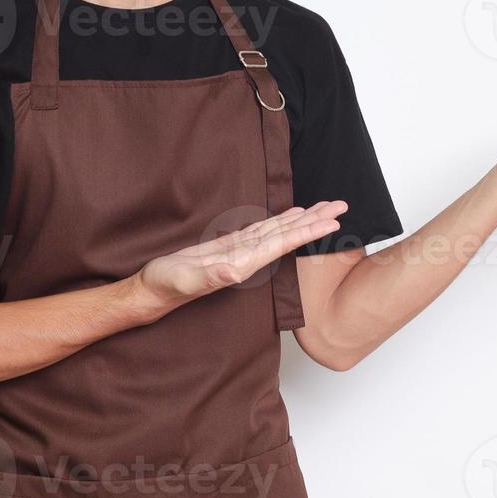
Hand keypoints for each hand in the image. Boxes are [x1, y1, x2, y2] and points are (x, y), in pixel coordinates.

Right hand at [134, 201, 345, 312]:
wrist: (154, 292)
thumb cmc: (167, 286)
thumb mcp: (186, 279)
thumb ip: (211, 277)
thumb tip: (234, 272)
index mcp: (244, 263)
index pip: (283, 244)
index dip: (308, 232)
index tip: (332, 222)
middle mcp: (248, 258)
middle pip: (289, 235)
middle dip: (315, 221)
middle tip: (342, 206)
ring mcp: (240, 252)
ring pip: (278, 231)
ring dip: (303, 219)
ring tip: (325, 207)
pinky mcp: (230, 246)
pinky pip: (262, 230)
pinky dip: (279, 221)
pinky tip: (291, 215)